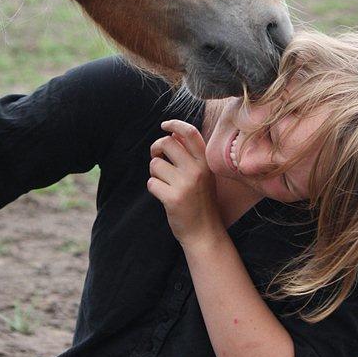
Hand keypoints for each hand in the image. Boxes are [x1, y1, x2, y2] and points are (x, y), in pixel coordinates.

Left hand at [148, 119, 224, 247]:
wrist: (204, 232)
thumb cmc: (201, 201)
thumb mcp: (204, 175)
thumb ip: (191, 156)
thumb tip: (172, 135)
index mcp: (205, 162)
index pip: (190, 133)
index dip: (175, 124)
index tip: (164, 125)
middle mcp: (197, 170)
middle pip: (166, 143)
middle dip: (156, 149)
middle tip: (157, 157)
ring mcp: (185, 184)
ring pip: (155, 164)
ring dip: (155, 173)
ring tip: (165, 183)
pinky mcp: (173, 198)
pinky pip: (151, 182)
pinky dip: (154, 187)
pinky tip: (164, 195)